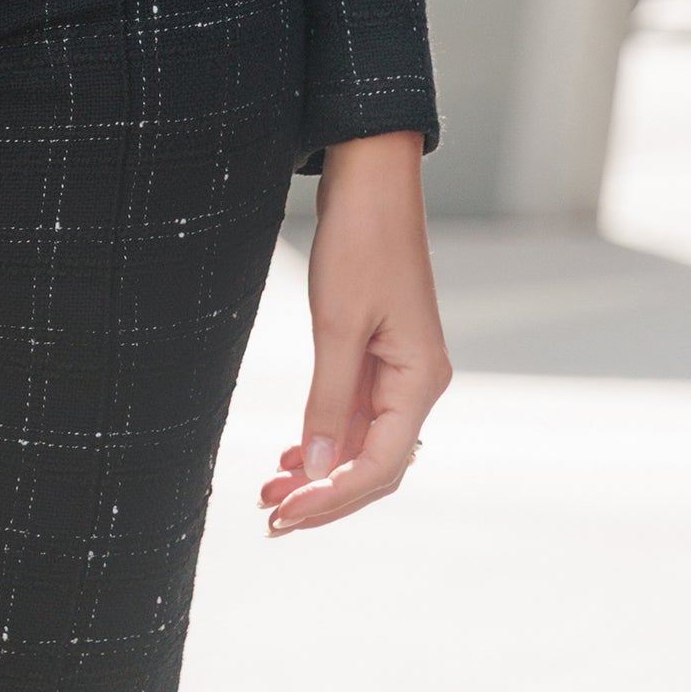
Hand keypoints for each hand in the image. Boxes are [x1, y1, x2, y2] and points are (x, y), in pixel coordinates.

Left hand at [261, 129, 449, 533]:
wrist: (370, 177)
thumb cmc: (360, 240)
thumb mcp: (337, 324)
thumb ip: (329, 403)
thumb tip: (321, 472)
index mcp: (421, 380)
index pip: (381, 467)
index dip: (332, 500)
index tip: (284, 514)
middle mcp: (418, 382)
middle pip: (375, 465)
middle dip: (324, 495)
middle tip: (269, 514)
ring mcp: (401, 369)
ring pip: (363, 442)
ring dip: (321, 470)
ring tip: (271, 490)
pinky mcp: (380, 352)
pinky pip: (357, 414)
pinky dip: (325, 438)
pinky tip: (293, 455)